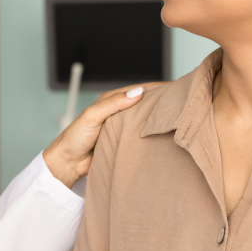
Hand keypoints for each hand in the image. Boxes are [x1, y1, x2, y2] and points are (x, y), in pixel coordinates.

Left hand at [42, 82, 167, 187]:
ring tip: (179, 119)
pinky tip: (165, 136)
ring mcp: (124, 128)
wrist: (68, 163)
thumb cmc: (75, 137)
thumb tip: (138, 92)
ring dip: (159, 120)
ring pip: (146, 121)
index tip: (177, 87)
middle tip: (183, 104)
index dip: (158, 88)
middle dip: (163, 103)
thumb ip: (113, 103)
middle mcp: (120, 112)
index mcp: (112, 100)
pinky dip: (153, 135)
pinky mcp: (125, 143)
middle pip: (146, 104)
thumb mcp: (92, 115)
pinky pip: (142, 137)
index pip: (140, 90)